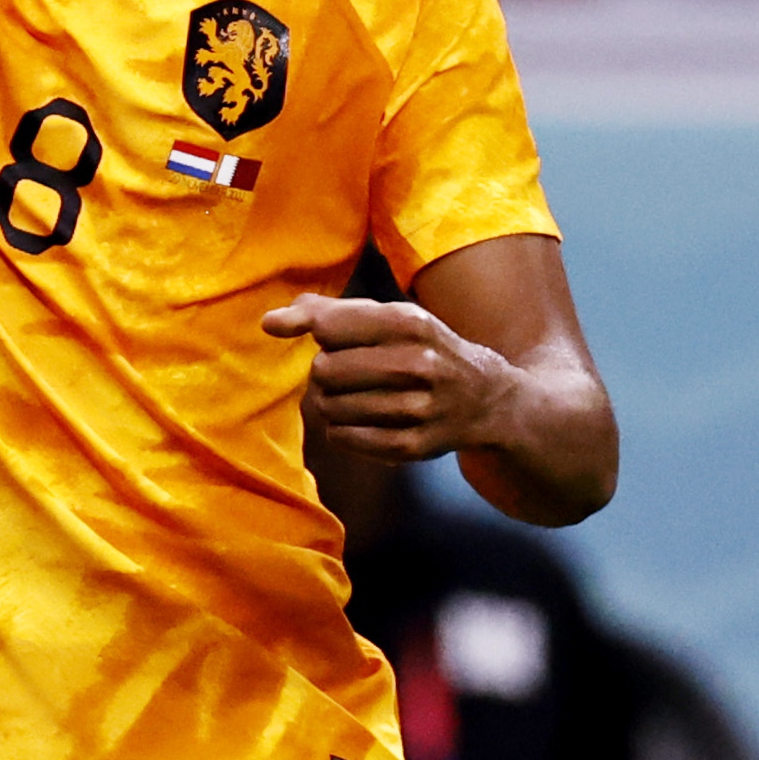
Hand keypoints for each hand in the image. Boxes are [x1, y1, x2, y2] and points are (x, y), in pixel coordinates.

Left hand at [262, 292, 513, 465]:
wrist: (488, 399)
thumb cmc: (424, 349)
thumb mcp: (391, 317)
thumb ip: (330, 312)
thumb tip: (270, 322)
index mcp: (409, 323)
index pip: (329, 326)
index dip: (303, 327)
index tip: (284, 328)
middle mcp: (418, 364)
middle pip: (324, 370)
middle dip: (324, 370)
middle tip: (345, 370)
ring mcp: (418, 409)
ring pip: (331, 407)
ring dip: (331, 401)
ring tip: (353, 394)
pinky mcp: (414, 447)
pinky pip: (345, 439)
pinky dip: (342, 430)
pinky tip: (360, 419)